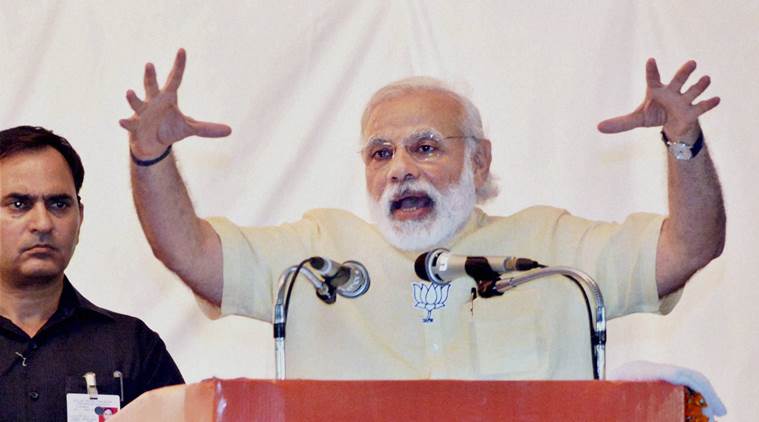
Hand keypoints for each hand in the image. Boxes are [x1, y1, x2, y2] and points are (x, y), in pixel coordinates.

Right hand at [119, 49, 230, 158]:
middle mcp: (153, 101)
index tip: (182, 50)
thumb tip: (230, 130)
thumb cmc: (169, 129)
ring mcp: (142, 112)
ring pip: (137, 102)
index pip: (175, 79)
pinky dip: (125, 122)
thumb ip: (208, 128)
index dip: (179, 66)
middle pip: (152, 86)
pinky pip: (129, 123)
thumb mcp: (190, 128)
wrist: (152, 143)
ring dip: (133, 98)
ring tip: (129, 91)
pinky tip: (121, 121)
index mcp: (168, 98)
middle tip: (150, 64)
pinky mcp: (135, 125)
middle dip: (150, 76)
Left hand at [597, 58, 719, 141]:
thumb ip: (620, 123)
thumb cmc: (654, 115)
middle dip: (685, 72)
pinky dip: (710, 103)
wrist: (672, 124)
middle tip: (691, 63)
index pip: (653, 78)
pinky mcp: (693, 111)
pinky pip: (703, 106)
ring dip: (700, 85)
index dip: (652, 70)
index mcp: (657, 90)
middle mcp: (673, 92)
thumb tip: (599, 127)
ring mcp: (684, 100)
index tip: (650, 60)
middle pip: (679, 79)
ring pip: (694, 90)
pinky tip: (717, 99)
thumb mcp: (636, 119)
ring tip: (706, 78)